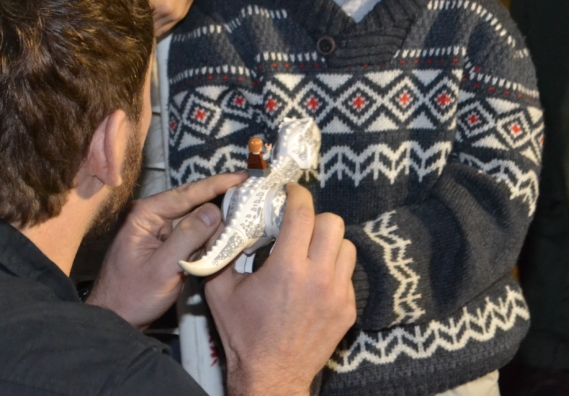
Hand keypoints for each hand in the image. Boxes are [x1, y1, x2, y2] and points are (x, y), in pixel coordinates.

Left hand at [87, 173, 245, 328]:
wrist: (116, 320)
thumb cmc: (132, 295)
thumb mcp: (163, 267)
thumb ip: (187, 237)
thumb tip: (214, 211)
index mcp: (145, 214)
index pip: (186, 193)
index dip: (216, 184)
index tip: (241, 176)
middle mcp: (152, 216)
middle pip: (192, 201)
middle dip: (220, 195)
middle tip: (250, 187)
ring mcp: (159, 230)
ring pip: (195, 218)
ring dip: (218, 216)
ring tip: (246, 205)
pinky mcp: (167, 245)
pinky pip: (192, 234)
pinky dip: (209, 234)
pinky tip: (228, 230)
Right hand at [205, 184, 356, 395]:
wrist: (271, 375)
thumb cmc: (244, 334)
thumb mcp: (221, 290)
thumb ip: (223, 253)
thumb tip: (224, 224)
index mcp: (287, 268)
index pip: (303, 213)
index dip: (296, 195)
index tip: (289, 193)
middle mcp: (318, 277)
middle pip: (332, 223)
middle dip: (314, 218)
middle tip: (298, 225)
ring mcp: (338, 294)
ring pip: (346, 246)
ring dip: (328, 242)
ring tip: (309, 251)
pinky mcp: (347, 309)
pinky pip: (348, 274)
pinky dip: (333, 268)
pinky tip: (314, 279)